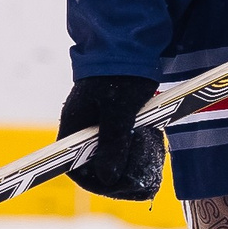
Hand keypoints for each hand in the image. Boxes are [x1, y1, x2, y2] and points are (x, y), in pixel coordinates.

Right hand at [59, 75, 165, 201]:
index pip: (78, 171)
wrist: (131, 45)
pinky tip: (152, 137)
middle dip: (125, 173)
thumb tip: (107, 178)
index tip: (126, 183)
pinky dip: (139, 148)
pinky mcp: (114, 123)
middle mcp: (83, 133)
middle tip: (148, 163)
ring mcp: (98, 128)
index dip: (101, 183)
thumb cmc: (121, 74)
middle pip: (99, 170)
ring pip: (114, 160)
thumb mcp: (119, 110)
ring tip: (152, 144)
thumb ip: (113, 142)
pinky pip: (124, 147)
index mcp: (75, 129)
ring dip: (136, 160)